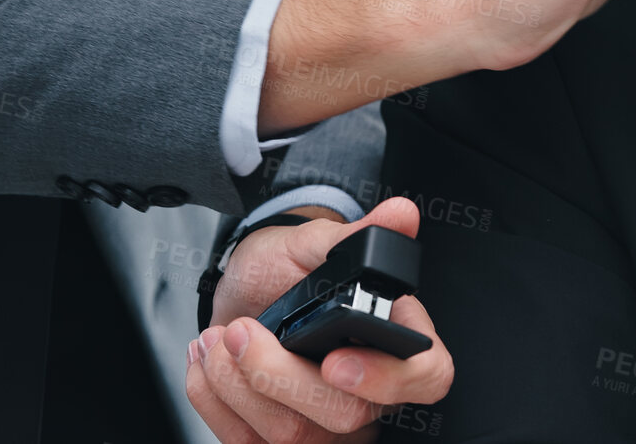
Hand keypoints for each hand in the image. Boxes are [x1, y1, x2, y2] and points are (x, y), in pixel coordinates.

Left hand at [186, 198, 453, 442]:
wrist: (245, 291)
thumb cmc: (288, 270)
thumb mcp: (317, 243)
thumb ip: (357, 234)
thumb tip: (399, 214)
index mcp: (399, 341)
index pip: (427, 377)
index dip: (388, 379)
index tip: (335, 361)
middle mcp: (371, 391)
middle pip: (346, 414)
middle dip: (280, 376)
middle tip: (245, 332)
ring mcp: (326, 422)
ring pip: (291, 434)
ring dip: (236, 383)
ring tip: (220, 337)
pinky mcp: (279, 435)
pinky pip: (247, 442)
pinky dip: (214, 400)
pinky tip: (208, 362)